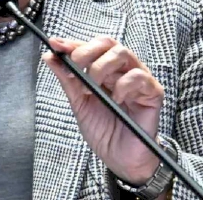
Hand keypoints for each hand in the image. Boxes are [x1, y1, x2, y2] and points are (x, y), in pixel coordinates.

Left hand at [42, 36, 164, 184]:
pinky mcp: (153, 92)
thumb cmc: (103, 130)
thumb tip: (50, 56)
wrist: (121, 159)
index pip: (91, 46)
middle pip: (108, 43)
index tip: (55, 45)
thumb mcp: (79, 103)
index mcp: (104, 69)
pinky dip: (123, 85)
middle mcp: (122, 69)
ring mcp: (139, 78)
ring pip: (123, 53)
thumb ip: (67, 79)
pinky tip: (115, 98)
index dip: (73, 43)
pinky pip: (139, 77)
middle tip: (75, 66)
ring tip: (93, 87)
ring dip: (102, 67)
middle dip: (87, 51)